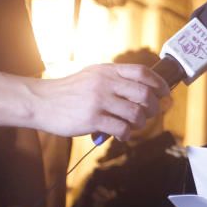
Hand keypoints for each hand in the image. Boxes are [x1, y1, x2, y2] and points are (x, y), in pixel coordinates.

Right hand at [29, 63, 169, 139]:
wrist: (41, 101)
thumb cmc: (69, 91)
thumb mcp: (92, 75)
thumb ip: (115, 78)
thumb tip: (144, 88)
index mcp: (108, 71)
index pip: (142, 73)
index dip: (159, 83)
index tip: (165, 93)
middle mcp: (105, 83)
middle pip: (145, 94)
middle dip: (154, 107)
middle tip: (150, 114)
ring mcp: (99, 101)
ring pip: (136, 114)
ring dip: (140, 123)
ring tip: (134, 126)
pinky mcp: (92, 119)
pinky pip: (121, 129)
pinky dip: (127, 134)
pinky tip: (121, 135)